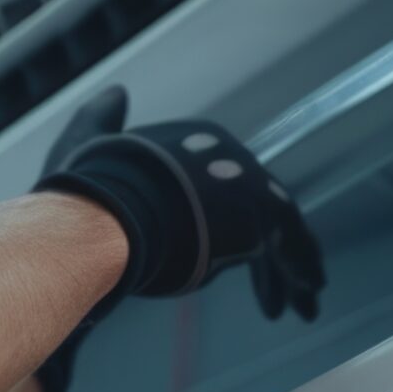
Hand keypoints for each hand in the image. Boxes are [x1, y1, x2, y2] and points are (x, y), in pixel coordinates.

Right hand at [27, 87, 322, 391]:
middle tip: (280, 278)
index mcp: (193, 141)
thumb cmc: (87, 188)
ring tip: (303, 299)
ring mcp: (248, 187)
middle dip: (268, 243)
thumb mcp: (87, 141)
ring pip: (282, 230)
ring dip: (290, 267)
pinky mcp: (261, 220)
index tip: (223, 242)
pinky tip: (304, 298)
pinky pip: (292, 249)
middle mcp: (229, 157)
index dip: (225, 217)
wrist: (105, 213)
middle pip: (259, 206)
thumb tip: (117, 92)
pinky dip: (298, 273)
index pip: (223, 182)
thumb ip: (102, 119)